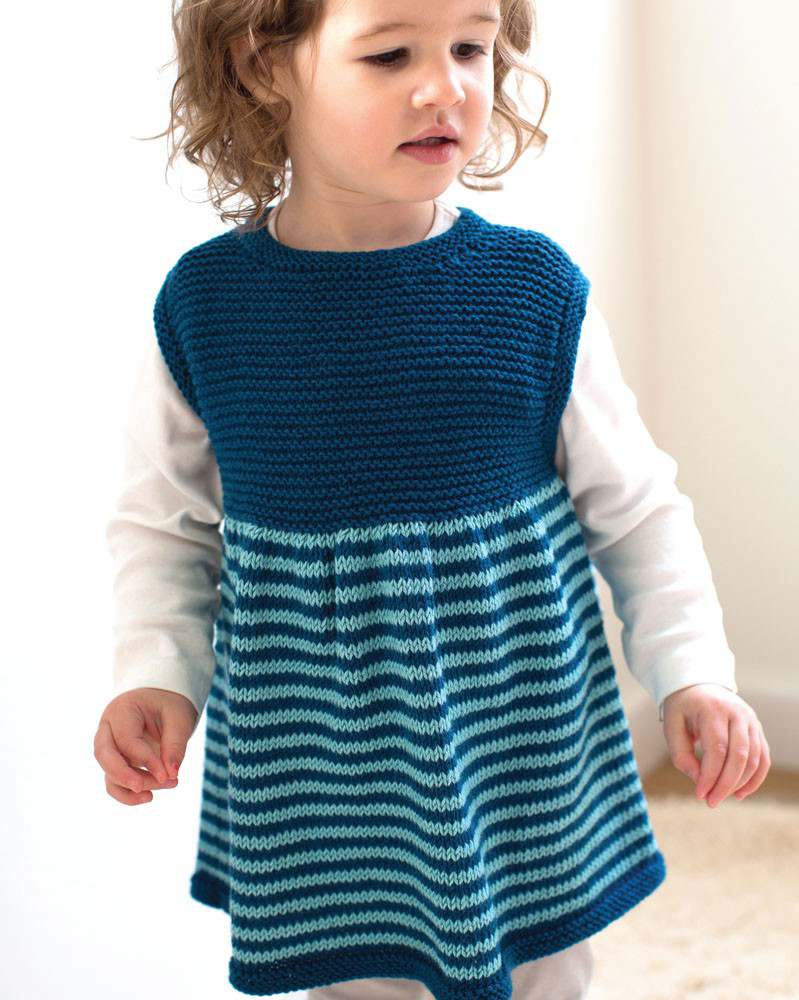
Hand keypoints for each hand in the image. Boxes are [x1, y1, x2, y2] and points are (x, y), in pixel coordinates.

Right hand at [93, 687, 197, 805]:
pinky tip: (149, 796)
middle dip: (123, 776)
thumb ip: (175, 744)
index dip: (147, 760)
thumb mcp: (179, 718)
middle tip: (144, 789)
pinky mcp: (116, 760)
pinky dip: (126, 793)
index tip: (169, 775)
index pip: (127, 740)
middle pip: (105, 755)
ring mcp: (109, 745)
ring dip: (130, 787)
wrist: (164, 698)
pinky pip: (113, 780)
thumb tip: (170, 775)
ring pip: (108, 771)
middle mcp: (108, 727)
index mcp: (122, 709)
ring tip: (159, 791)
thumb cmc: (171, 704)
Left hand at [661, 683, 770, 807]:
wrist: (698, 685)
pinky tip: (739, 793)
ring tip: (720, 797)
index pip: (718, 748)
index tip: (699, 795)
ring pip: (755, 759)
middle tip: (711, 802)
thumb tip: (699, 781)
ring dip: (740, 783)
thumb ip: (681, 754)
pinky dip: (755, 778)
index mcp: (713, 709)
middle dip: (726, 784)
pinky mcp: (757, 729)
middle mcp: (737, 713)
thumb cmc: (682, 708)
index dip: (710, 775)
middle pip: (740, 755)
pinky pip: (763, 758)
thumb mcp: (672, 726)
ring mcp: (751, 720)